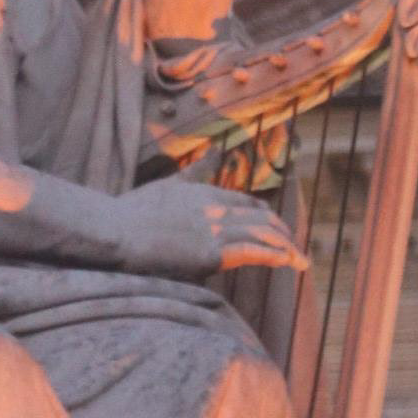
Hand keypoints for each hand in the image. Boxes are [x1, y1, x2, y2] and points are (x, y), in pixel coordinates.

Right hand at [108, 175, 307, 281]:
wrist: (115, 231)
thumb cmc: (131, 213)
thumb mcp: (166, 185)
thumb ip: (193, 172)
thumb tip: (211, 154)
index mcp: (205, 193)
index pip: (247, 203)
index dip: (265, 216)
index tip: (277, 229)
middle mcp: (215, 208)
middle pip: (262, 218)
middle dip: (282, 234)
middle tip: (296, 249)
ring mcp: (215, 230)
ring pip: (264, 234)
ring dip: (287, 248)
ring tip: (301, 261)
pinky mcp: (212, 253)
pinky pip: (254, 252)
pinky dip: (275, 256)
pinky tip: (289, 263)